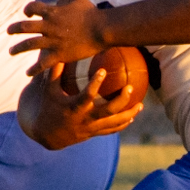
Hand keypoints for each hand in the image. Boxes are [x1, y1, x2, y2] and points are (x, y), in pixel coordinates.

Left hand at [7, 0, 108, 72]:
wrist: (102, 29)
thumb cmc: (92, 13)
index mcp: (52, 12)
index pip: (32, 7)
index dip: (28, 9)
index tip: (28, 13)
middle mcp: (49, 26)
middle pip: (24, 27)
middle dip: (14, 29)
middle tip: (8, 31)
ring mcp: (53, 41)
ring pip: (29, 45)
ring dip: (18, 48)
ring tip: (11, 51)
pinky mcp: (59, 54)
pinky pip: (43, 64)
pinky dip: (34, 69)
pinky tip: (27, 73)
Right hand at [17, 64, 140, 150]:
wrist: (48, 135)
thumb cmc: (48, 109)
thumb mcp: (49, 91)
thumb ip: (55, 73)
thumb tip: (61, 54)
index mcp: (73, 108)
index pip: (87, 96)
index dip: (95, 84)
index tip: (103, 70)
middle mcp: (84, 119)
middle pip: (107, 111)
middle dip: (121, 100)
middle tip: (130, 87)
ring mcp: (91, 128)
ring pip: (114, 123)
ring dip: (129, 114)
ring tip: (141, 104)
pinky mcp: (94, 133)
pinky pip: (111, 130)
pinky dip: (122, 124)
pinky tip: (132, 117)